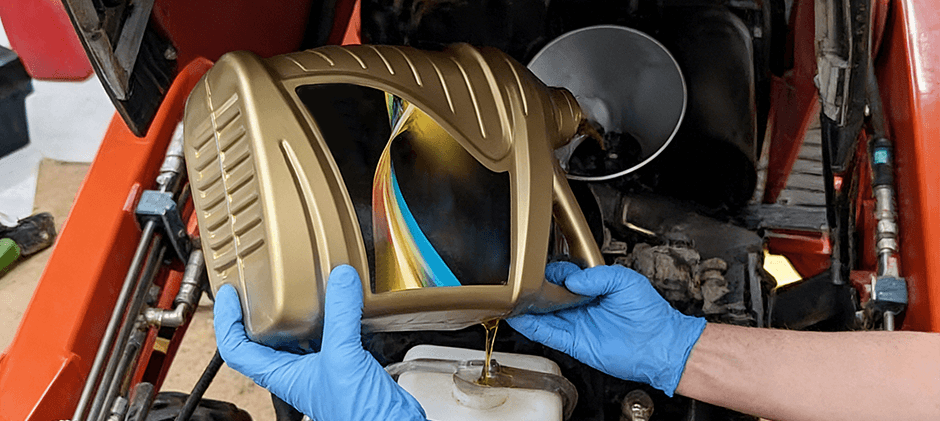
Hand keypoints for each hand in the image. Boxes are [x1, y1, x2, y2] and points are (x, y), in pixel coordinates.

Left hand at [213, 265, 426, 420]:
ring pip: (301, 333)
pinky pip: (333, 333)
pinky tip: (345, 302)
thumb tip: (340, 279)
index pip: (236, 348)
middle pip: (266, 337)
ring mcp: (321, 366)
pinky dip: (336, 315)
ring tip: (300, 284)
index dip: (226, 321)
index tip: (228, 296)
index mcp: (281, 374)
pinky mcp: (346, 362)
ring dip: (300, 310)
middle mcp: (297, 370)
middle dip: (262, 309)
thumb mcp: (343, 356)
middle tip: (260, 282)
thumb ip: (341, 315)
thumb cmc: (357, 413)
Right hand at [508, 262, 705, 395]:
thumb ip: (598, 276)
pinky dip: (531, 327)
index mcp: (594, 288)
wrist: (659, 344)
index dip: (553, 272)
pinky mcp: (574, 343)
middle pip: (549, 295)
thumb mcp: (626, 281)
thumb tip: (574, 280)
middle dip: (534, 289)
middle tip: (521, 283)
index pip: (564, 276)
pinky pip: (548, 334)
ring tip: (511, 299)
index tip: (545, 270)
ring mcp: (577, 325)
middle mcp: (582, 306)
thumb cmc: (650, 314)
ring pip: (543, 315)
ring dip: (527, 308)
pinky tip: (519, 317)